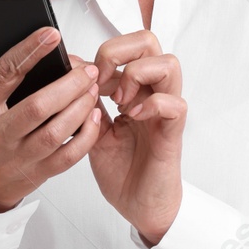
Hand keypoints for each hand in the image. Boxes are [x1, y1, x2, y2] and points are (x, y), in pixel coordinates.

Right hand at [0, 26, 102, 213]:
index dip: (30, 52)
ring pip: (56, 132)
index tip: (52, 35)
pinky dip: (87, 136)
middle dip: (68, 84)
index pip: (5, 75)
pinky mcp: (39, 172)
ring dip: (80, 107)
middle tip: (88, 69)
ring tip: (93, 88)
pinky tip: (94, 116)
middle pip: (38, 107)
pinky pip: (68, 156)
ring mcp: (20, 156)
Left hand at [81, 30, 185, 245]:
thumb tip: (73, 69)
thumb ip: (88, 101)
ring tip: (120, 101)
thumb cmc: (122, 170)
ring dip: (136, 75)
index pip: (128, 45)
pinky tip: (133, 117)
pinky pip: (175, 103)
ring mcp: (165, 111)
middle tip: (103, 79)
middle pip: (149, 41)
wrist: (139, 207)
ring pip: (168, 63)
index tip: (85, 76)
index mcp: (134, 90)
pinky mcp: (173, 132)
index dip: (103, 53)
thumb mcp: (94, 130)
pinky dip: (152, 104)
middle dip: (119, 51)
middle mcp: (152, 94)